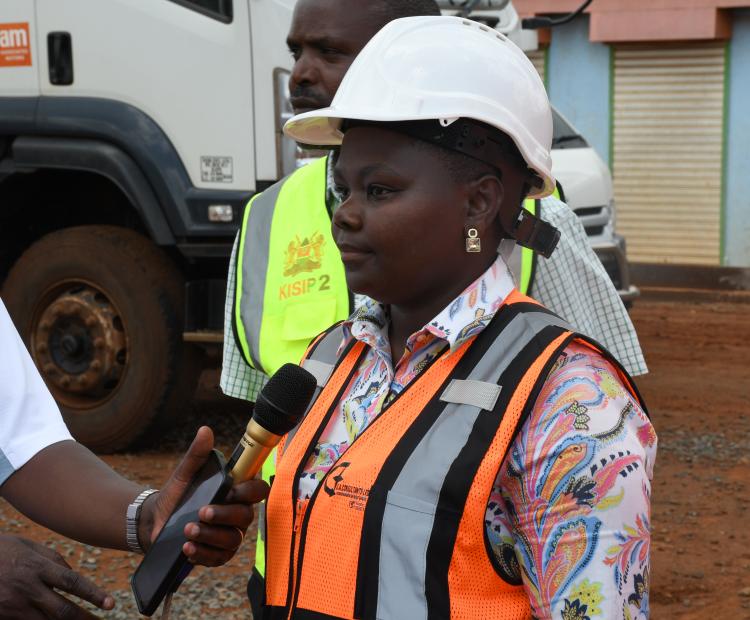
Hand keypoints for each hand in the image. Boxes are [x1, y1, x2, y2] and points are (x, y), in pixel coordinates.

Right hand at [0, 534, 113, 618]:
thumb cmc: (2, 550)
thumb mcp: (29, 546)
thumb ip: (53, 559)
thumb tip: (72, 574)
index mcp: (38, 567)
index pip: (73, 582)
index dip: (93, 594)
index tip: (110, 603)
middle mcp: (28, 588)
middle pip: (62, 609)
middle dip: (84, 619)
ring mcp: (13, 605)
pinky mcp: (4, 615)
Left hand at [142, 426, 268, 566]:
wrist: (155, 520)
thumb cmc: (177, 494)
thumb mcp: (184, 473)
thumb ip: (197, 454)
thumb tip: (205, 430)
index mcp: (236, 492)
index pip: (258, 491)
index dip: (250, 491)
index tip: (230, 490)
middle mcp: (238, 514)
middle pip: (246, 517)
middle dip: (223, 515)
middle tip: (201, 512)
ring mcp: (229, 536)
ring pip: (232, 539)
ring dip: (210, 535)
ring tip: (187, 531)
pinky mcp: (217, 554)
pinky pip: (219, 558)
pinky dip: (203, 554)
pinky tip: (187, 548)